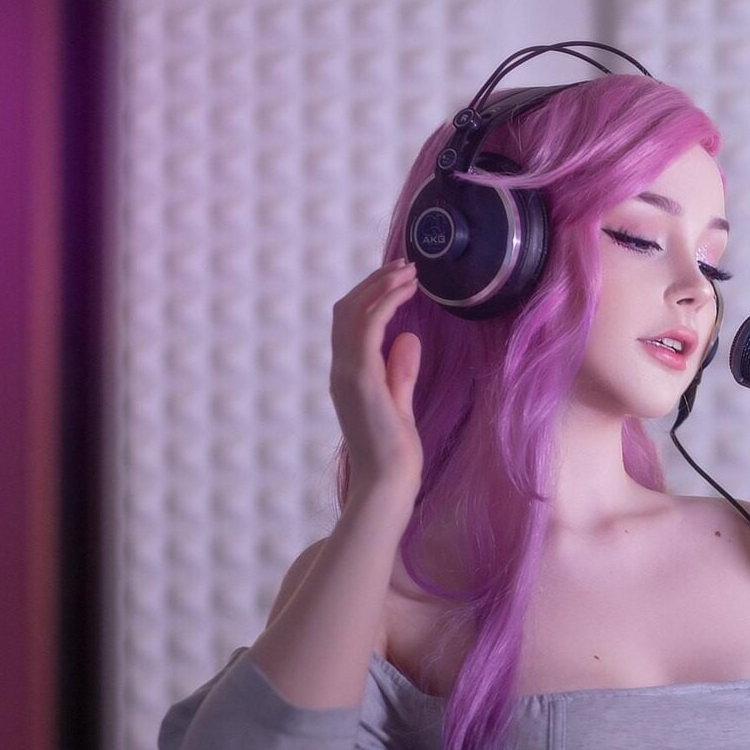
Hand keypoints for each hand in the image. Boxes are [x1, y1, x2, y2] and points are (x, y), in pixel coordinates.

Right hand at [330, 259, 423, 500]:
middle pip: (348, 310)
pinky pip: (366, 327)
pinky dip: (385, 303)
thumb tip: (408, 338)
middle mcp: (340, 370)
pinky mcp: (358, 378)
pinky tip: (405, 291)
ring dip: (380, 286)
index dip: (371, 296)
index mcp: (348, 376)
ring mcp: (346, 374)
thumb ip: (400, 372)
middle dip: (374, 283)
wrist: (387, 484)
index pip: (351, 324)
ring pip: (353, 312)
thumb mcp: (400, 404)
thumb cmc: (395, 455)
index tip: (398, 280)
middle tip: (404, 265)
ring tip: (408, 271)